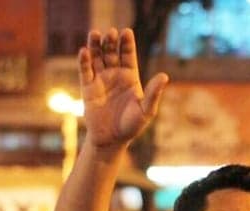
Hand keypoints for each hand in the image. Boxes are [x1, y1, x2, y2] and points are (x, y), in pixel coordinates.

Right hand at [78, 28, 167, 148]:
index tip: (126, 31)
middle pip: (112, 53)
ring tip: (96, 33)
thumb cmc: (131, 126)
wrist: (111, 140)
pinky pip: (85, 71)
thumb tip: (165, 76)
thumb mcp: (146, 110)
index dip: (127, 44)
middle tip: (111, 32)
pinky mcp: (87, 88)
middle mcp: (115, 75)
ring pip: (97, 58)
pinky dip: (84, 60)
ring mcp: (100, 80)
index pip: (128, 56)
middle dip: (111, 42)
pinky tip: (84, 50)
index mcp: (130, 77)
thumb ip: (153, 93)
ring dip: (96, 45)